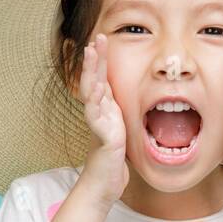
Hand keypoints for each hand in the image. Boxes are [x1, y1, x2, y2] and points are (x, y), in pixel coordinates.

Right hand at [78, 33, 129, 204]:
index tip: (103, 39)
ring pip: (91, 92)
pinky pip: (96, 117)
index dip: (102, 60)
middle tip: (96, 37)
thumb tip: (131, 102)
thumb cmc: (114, 159)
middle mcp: (99, 113)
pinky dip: (95, 101)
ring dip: (91, 72)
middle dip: (95, 58)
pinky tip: (96, 88)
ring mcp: (99, 124)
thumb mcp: (122, 129)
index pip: (102, 79)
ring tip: (91, 53)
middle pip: (93, 79)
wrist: (105, 184)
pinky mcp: (103, 137)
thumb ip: (122, 114)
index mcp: (106, 109)